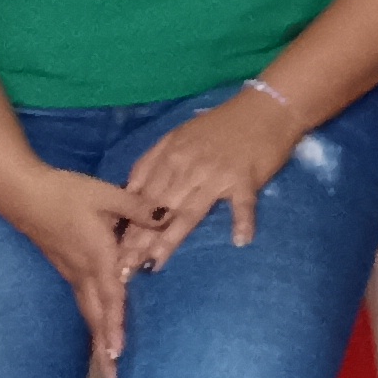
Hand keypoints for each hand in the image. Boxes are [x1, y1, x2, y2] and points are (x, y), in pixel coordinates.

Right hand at [0, 166, 172, 377]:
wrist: (22, 192)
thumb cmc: (66, 192)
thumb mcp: (107, 195)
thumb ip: (138, 208)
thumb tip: (168, 217)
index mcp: (97, 257)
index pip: (111, 298)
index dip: (116, 327)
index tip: (118, 355)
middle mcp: (82, 273)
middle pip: (96, 318)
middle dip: (104, 352)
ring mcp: (71, 273)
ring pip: (88, 313)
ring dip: (98, 342)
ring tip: (108, 368)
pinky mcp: (65, 268)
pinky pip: (82, 302)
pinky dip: (93, 322)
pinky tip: (100, 332)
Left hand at [124, 84, 304, 258]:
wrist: (267, 107)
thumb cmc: (220, 125)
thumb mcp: (178, 136)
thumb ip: (152, 162)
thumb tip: (128, 192)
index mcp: (170, 157)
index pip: (141, 198)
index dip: (125, 227)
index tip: (111, 253)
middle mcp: (189, 168)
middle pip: (159, 210)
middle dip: (139, 241)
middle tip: (122, 270)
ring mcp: (218, 174)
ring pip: (190, 211)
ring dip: (171, 238)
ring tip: (156, 263)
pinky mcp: (247, 178)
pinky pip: (243, 203)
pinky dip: (243, 220)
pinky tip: (240, 240)